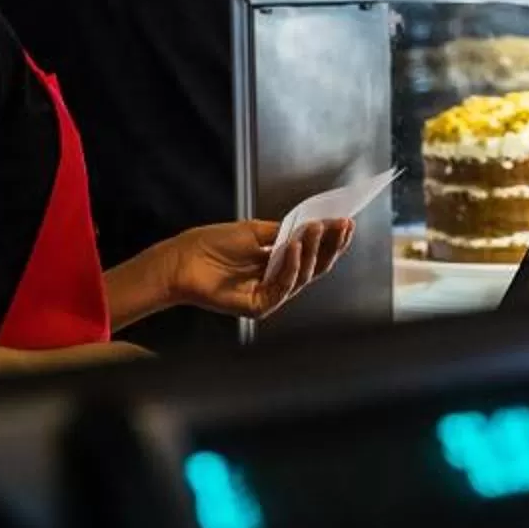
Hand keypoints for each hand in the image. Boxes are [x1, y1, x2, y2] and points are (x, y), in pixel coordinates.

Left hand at [155, 216, 355, 319]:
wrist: (182, 260)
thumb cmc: (214, 244)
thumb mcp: (256, 231)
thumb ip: (286, 232)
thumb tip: (318, 223)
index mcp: (279, 262)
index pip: (313, 253)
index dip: (330, 239)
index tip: (346, 221)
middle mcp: (278, 280)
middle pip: (315, 267)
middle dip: (331, 246)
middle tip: (343, 226)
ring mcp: (270, 294)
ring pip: (303, 276)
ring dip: (312, 250)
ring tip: (316, 228)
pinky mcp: (260, 306)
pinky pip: (283, 287)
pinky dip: (291, 266)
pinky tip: (294, 247)